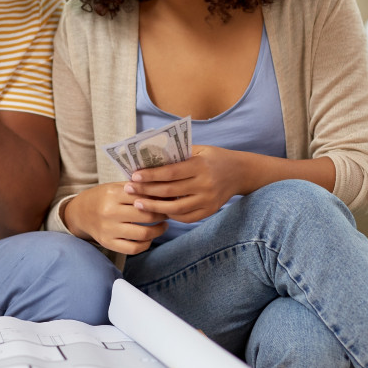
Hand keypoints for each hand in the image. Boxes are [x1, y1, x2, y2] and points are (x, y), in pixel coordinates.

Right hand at [63, 182, 167, 254]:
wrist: (79, 213)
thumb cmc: (102, 197)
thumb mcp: (115, 187)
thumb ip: (136, 189)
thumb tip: (163, 191)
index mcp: (113, 194)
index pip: (144, 196)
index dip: (160, 198)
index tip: (168, 199)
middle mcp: (110, 212)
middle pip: (146, 215)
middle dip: (162, 214)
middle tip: (168, 212)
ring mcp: (109, 229)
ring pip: (143, 233)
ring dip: (158, 230)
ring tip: (163, 225)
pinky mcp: (108, 243)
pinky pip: (133, 248)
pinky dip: (146, 244)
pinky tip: (150, 237)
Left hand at [124, 145, 244, 222]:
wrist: (240, 172)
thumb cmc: (214, 157)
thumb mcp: (199, 150)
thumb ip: (177, 155)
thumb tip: (149, 159)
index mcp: (200, 166)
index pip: (170, 173)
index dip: (150, 175)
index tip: (134, 176)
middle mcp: (204, 185)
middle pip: (169, 191)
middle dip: (146, 190)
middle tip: (128, 189)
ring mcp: (208, 201)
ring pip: (175, 209)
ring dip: (154, 207)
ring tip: (138, 203)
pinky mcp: (209, 211)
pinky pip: (185, 218)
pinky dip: (170, 215)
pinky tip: (158, 210)